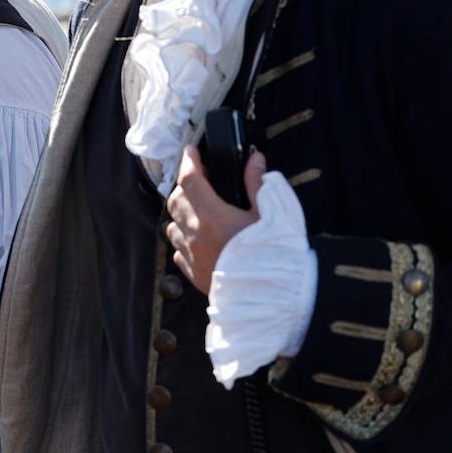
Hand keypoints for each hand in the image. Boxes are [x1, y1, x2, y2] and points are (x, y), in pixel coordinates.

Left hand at [165, 146, 266, 294]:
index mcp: (213, 217)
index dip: (189, 161)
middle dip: (184, 185)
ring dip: (181, 212)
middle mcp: (195, 235)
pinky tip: (198, 237)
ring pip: (173, 226)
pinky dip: (184, 238)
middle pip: (175, 201)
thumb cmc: (278, 257)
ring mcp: (192, 256)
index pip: (190, 180)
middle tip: (200, 178)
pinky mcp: (194, 275)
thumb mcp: (275, 215)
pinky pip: (178, 251)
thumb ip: (259, 185)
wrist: (276, 301)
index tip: (191, 151)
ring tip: (198, 208)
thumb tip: (254, 160)